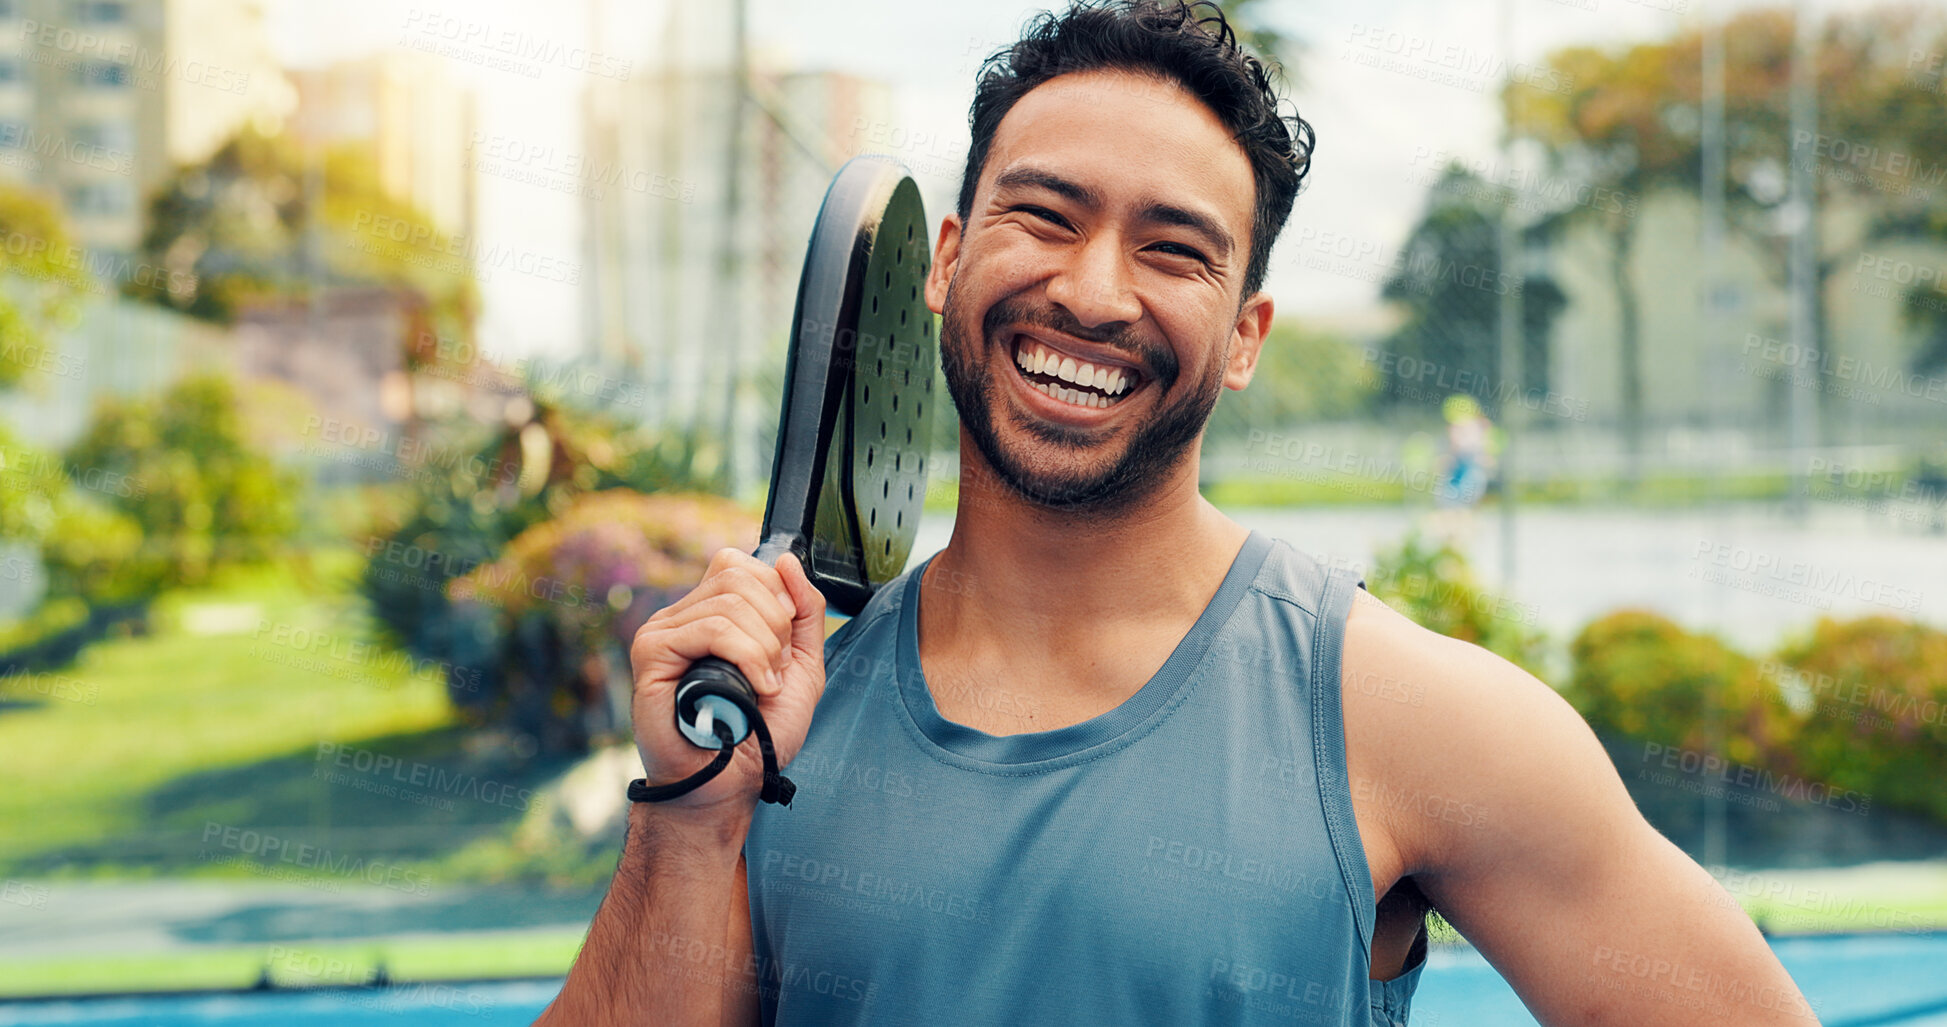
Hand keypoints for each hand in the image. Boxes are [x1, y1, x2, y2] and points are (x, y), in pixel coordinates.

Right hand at [629, 548, 826, 820]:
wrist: (728, 786)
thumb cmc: (757, 735)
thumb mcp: (802, 666)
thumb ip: (805, 612)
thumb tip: (786, 559)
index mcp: (710, 614)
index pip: (740, 565)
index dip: (775, 595)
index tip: (783, 645)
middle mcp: (682, 618)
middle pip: (738, 576)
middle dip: (776, 623)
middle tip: (774, 669)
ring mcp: (662, 633)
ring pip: (730, 602)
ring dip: (765, 647)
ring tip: (764, 686)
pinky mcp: (651, 653)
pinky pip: (711, 628)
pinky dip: (747, 656)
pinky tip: (753, 688)